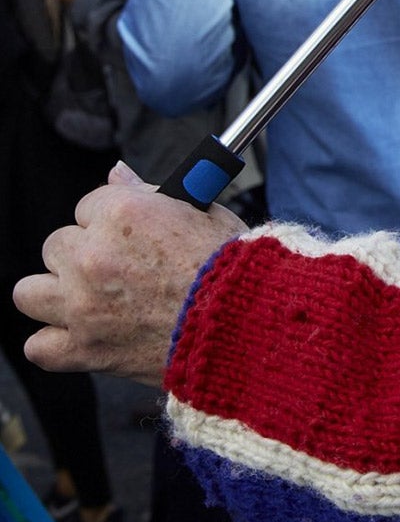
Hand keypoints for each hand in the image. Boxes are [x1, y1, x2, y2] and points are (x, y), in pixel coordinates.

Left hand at [13, 164, 245, 386]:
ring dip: (54, 293)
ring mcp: (81, 305)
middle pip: (56, 245)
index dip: (111, 220)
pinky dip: (56, 342)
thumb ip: (148, 193)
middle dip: (82, 254)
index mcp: (122, 213)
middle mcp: (92, 255)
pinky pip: (38, 345)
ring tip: (86, 298)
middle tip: (117, 267)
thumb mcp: (202, 213)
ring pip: (29, 292)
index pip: (88, 206)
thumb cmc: (233, 266)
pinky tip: (81, 334)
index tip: (130, 235)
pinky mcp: (83, 349)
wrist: (247, 322)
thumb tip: (117, 172)